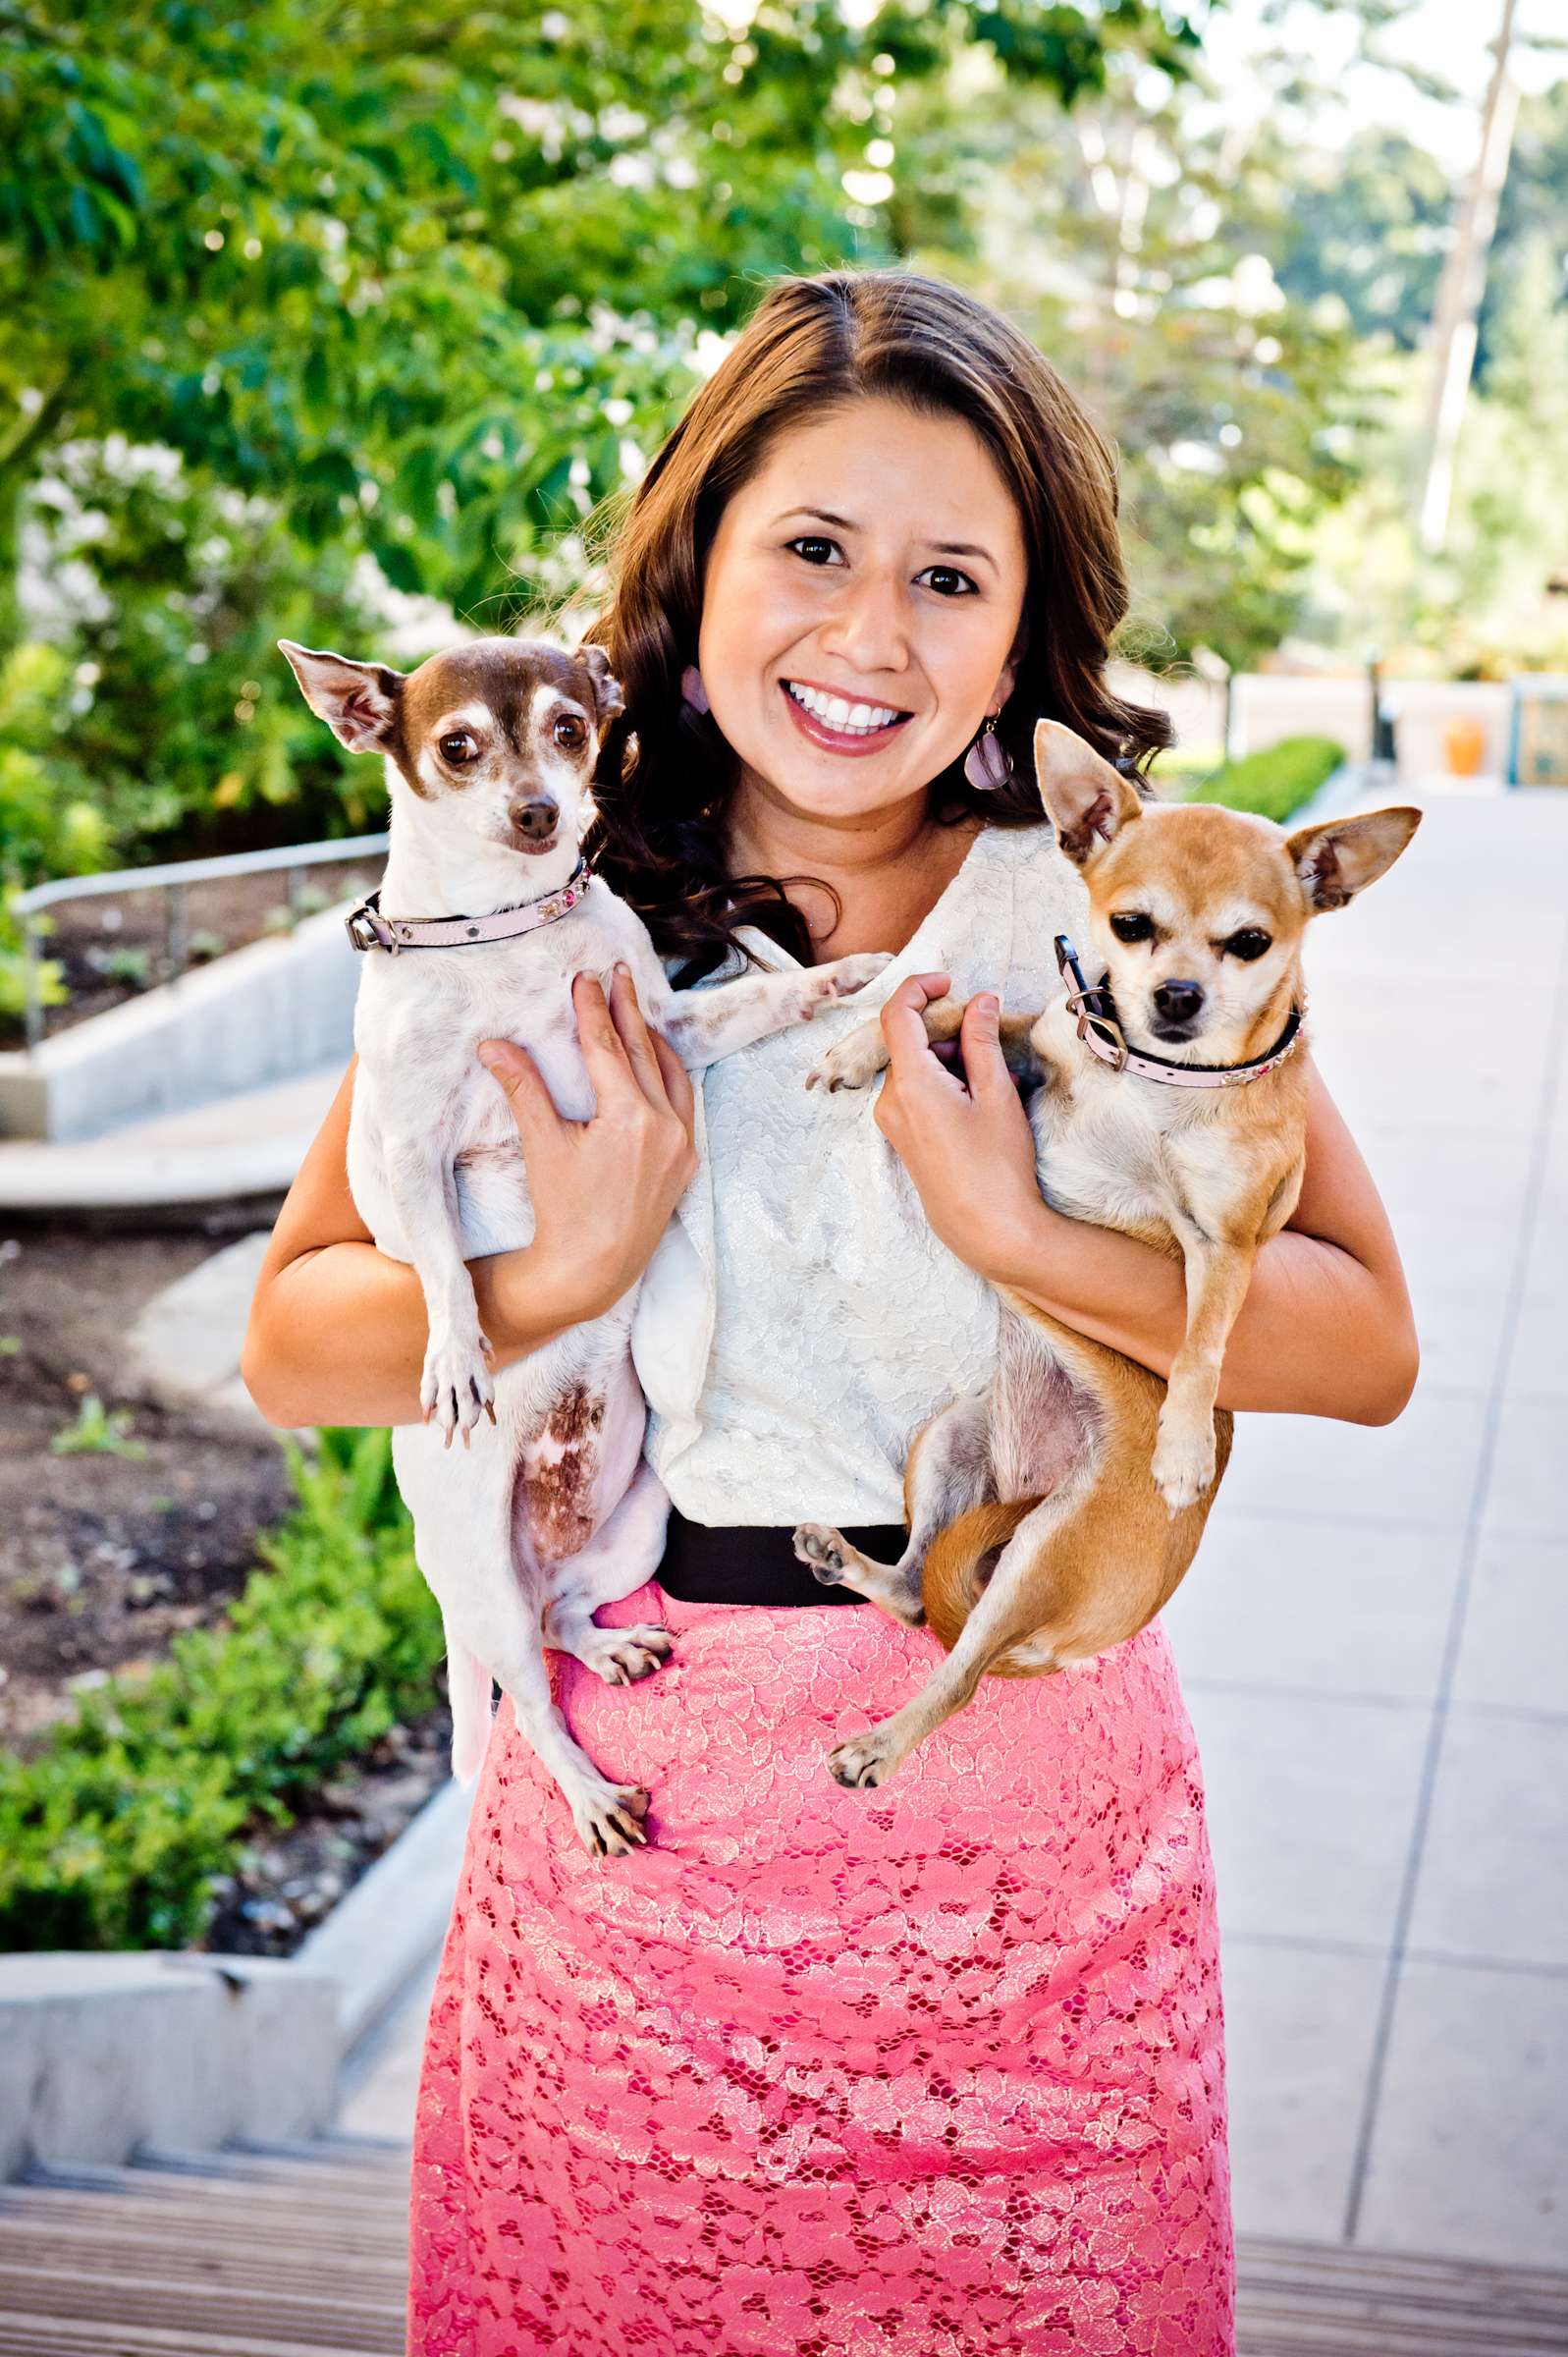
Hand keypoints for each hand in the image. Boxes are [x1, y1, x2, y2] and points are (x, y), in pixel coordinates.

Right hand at [477, 966, 697, 1317]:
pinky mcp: (686, 1163)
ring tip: (638, 1012)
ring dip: (653, 1041)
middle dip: (628, 1010)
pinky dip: (670, 1078)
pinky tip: (658, 1066)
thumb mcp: (542, 1145)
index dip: (593, 1009)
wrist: (591, 1270)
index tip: (586, 978)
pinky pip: (684, 1105)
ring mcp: (681, 1145)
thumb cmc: (563, 1211)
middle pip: (644, 1053)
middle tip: (620, 974)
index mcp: (630, 1116)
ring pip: (672, 1076)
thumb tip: (492, 1045)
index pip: (607, 1048)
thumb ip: (523, 1089)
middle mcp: (665, 1125)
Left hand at [872, 972, 1050, 1286]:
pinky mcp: (902, 1137)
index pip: (896, 1015)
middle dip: (946, 1029)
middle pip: (908, 1041)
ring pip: (913, 1066)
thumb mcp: (996, 1093)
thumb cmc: (997, 1164)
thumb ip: (983, 1040)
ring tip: (990, 1079)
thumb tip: (981, 1001)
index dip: (920, 988)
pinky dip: (941, 1079)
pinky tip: (975, 1099)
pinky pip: (914, 1091)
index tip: (950, 982)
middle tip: (989, 1041)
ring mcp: (892, 1122)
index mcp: (910, 1084)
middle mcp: (890, 1101)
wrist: (988, 1227)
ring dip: (947, 1056)